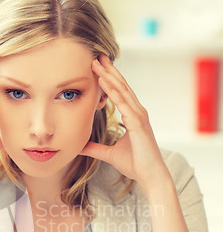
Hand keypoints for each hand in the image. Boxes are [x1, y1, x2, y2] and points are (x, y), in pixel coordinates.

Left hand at [80, 54, 169, 192]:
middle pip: (121, 86)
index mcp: (132, 116)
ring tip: (97, 63)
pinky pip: (124, 104)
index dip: (108, 79)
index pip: (119, 93)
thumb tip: (80, 146)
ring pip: (122, 91)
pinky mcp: (138, 123)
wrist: (150, 175)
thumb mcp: (108, 154)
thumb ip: (94, 148)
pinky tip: (105, 82)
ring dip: (109, 76)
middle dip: (109, 70)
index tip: (97, 67)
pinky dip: (114, 92)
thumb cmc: (135, 164)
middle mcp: (137, 112)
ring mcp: (139, 116)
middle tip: (96, 56)